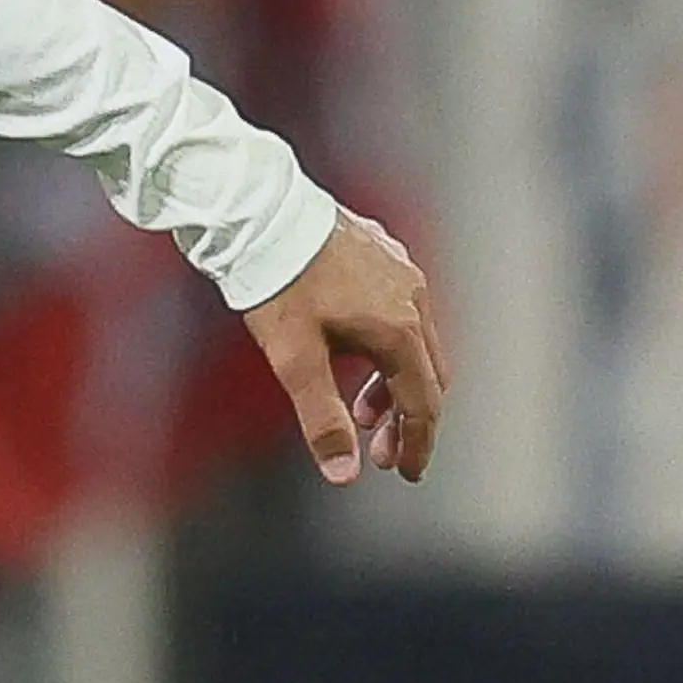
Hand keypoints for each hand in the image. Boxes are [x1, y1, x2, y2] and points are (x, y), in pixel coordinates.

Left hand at [241, 205, 444, 484]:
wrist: (255, 209)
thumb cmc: (275, 281)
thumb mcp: (294, 358)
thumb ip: (322, 418)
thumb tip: (344, 473)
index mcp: (401, 328)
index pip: (423, 403)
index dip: (416, 443)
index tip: (404, 471)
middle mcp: (413, 296)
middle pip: (427, 373)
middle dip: (406, 418)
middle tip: (379, 449)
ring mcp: (400, 269)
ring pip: (413, 339)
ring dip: (393, 380)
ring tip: (360, 408)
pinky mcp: (380, 250)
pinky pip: (399, 308)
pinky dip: (385, 343)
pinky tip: (352, 350)